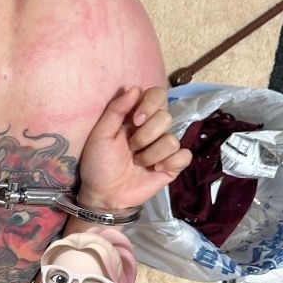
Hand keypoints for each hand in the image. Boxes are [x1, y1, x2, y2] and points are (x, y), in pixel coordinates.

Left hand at [78, 86, 192, 208]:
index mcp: (136, 117)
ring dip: (151, 154)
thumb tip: (135, 88)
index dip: (150, 104)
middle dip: (146, 135)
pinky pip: (184, 155)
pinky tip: (155, 170)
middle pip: (166, 116)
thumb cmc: (98, 164)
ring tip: (137, 162)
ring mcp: (163, 148)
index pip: (157, 95)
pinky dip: (170, 163)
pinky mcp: (172, 165)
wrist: (104, 194)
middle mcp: (153, 129)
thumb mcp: (100, 134)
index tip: (135, 121)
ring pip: (172, 139)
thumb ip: (116, 110)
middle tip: (131, 148)